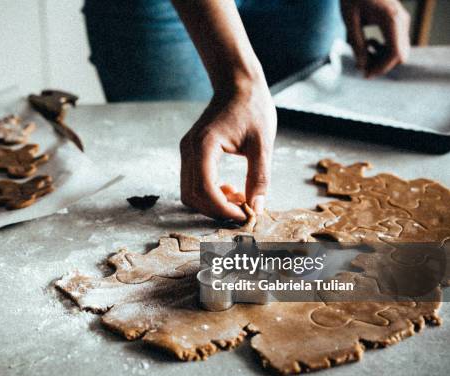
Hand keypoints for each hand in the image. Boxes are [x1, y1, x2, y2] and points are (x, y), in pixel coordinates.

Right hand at [180, 80, 276, 220]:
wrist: (237, 84)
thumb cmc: (252, 107)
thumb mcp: (263, 144)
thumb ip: (259, 177)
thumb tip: (256, 208)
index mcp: (204, 145)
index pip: (205, 189)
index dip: (223, 208)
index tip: (245, 215)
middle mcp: (189, 150)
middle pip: (193, 195)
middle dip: (217, 209)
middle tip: (244, 210)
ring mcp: (186, 151)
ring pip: (190, 193)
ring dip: (212, 203)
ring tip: (238, 197)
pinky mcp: (190, 153)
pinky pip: (193, 183)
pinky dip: (209, 193)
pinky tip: (230, 188)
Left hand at [341, 0, 410, 76]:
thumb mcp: (350, 20)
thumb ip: (356, 43)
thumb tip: (361, 66)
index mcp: (390, 19)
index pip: (395, 53)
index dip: (381, 68)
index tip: (365, 75)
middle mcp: (401, 20)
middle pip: (400, 55)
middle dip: (381, 65)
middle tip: (361, 66)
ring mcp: (402, 21)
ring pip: (400, 51)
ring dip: (381, 58)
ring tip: (363, 50)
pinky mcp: (399, 22)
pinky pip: (397, 43)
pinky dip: (383, 49)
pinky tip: (369, 42)